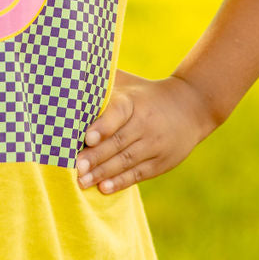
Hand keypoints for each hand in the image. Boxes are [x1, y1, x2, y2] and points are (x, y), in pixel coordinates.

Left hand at [75, 71, 216, 195]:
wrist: (190, 107)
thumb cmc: (144, 94)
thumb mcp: (128, 82)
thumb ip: (102, 80)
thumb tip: (68, 72)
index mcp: (134, 101)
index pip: (119, 112)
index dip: (103, 126)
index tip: (87, 137)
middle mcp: (145, 123)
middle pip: (118, 141)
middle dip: (96, 156)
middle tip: (75, 167)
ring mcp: (155, 144)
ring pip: (126, 160)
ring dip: (103, 172)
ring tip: (82, 181)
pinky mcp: (161, 162)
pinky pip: (139, 173)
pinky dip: (121, 181)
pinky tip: (104, 188)